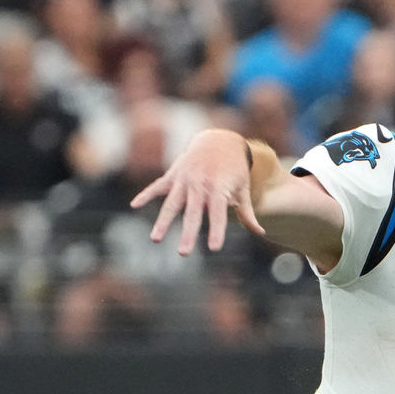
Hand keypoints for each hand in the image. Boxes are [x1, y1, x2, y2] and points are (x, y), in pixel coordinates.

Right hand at [129, 129, 264, 255]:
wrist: (219, 140)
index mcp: (219, 189)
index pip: (218, 214)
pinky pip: (158, 186)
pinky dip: (146, 194)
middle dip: (188, 233)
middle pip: (193, 213)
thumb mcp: (243, 188)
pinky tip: (134, 205)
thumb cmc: (235, 168)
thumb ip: (247, 212)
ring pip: (172, 203)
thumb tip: (261, 232)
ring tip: (155, 239)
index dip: (217, 230)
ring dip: (163, 221)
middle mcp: (200, 185)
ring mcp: (184, 179)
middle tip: (184, 253)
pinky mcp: (173, 174)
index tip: (214, 248)